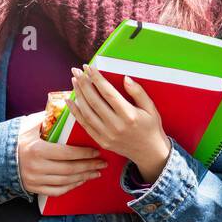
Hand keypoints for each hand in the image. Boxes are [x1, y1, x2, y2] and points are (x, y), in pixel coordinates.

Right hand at [16, 112, 108, 196]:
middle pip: (70, 169)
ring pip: (66, 182)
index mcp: (38, 150)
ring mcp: (35, 180)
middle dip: (89, 166)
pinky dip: (71, 187)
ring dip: (84, 177)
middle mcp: (37, 167)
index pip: (67, 154)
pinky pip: (57, 191)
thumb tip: (69, 106)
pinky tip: (81, 181)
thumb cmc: (16, 137)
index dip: (84, 154)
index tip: (97, 151)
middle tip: (102, 163)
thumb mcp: (30, 124)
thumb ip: (48, 117)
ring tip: (96, 172)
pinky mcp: (34, 188)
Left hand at [69, 64, 170, 183]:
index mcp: (129, 115)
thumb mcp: (150, 108)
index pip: (108, 93)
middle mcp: (116, 126)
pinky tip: (70, 101)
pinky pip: (85, 125)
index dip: (97, 79)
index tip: (89, 67)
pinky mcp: (101, 141)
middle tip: (76, 71)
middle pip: (94, 101)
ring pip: (87, 112)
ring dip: (78, 95)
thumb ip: (138, 92)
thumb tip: (125, 78)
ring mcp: (107, 135)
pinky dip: (76, 112)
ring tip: (74, 81)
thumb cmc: (151, 127)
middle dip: (83, 84)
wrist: (150, 153)